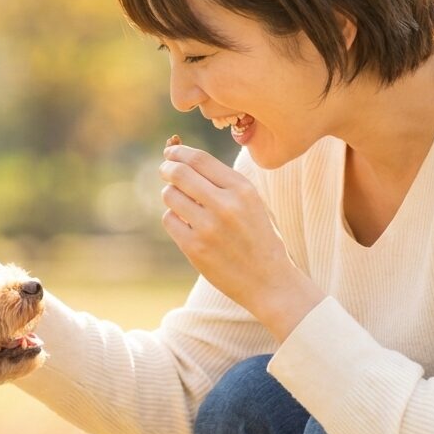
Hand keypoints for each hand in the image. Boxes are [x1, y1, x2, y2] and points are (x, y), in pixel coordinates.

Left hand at [158, 137, 323, 339]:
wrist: (268, 281)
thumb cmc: (258, 237)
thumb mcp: (251, 202)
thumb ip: (223, 182)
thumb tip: (183, 160)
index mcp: (243, 189)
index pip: (200, 160)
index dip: (179, 153)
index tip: (170, 153)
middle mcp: (226, 205)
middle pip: (180, 173)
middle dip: (167, 168)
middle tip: (165, 170)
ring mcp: (208, 227)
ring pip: (170, 195)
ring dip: (171, 194)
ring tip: (182, 203)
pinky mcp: (194, 248)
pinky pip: (169, 219)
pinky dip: (173, 218)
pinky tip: (185, 224)